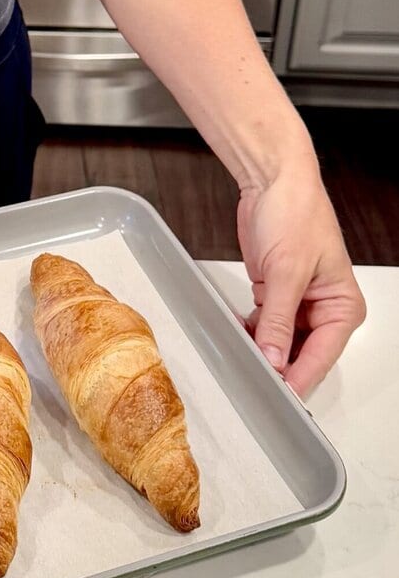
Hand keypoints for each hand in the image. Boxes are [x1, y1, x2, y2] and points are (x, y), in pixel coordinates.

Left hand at [236, 164, 365, 397]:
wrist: (271, 180)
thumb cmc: (295, 212)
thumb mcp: (287, 271)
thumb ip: (280, 320)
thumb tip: (276, 359)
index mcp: (342, 306)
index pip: (321, 357)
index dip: (298, 378)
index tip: (278, 397)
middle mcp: (324, 309)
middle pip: (301, 354)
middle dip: (277, 366)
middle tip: (252, 382)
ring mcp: (298, 302)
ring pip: (280, 343)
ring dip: (261, 349)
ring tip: (240, 358)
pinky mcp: (275, 292)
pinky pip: (265, 325)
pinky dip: (251, 331)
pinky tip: (236, 335)